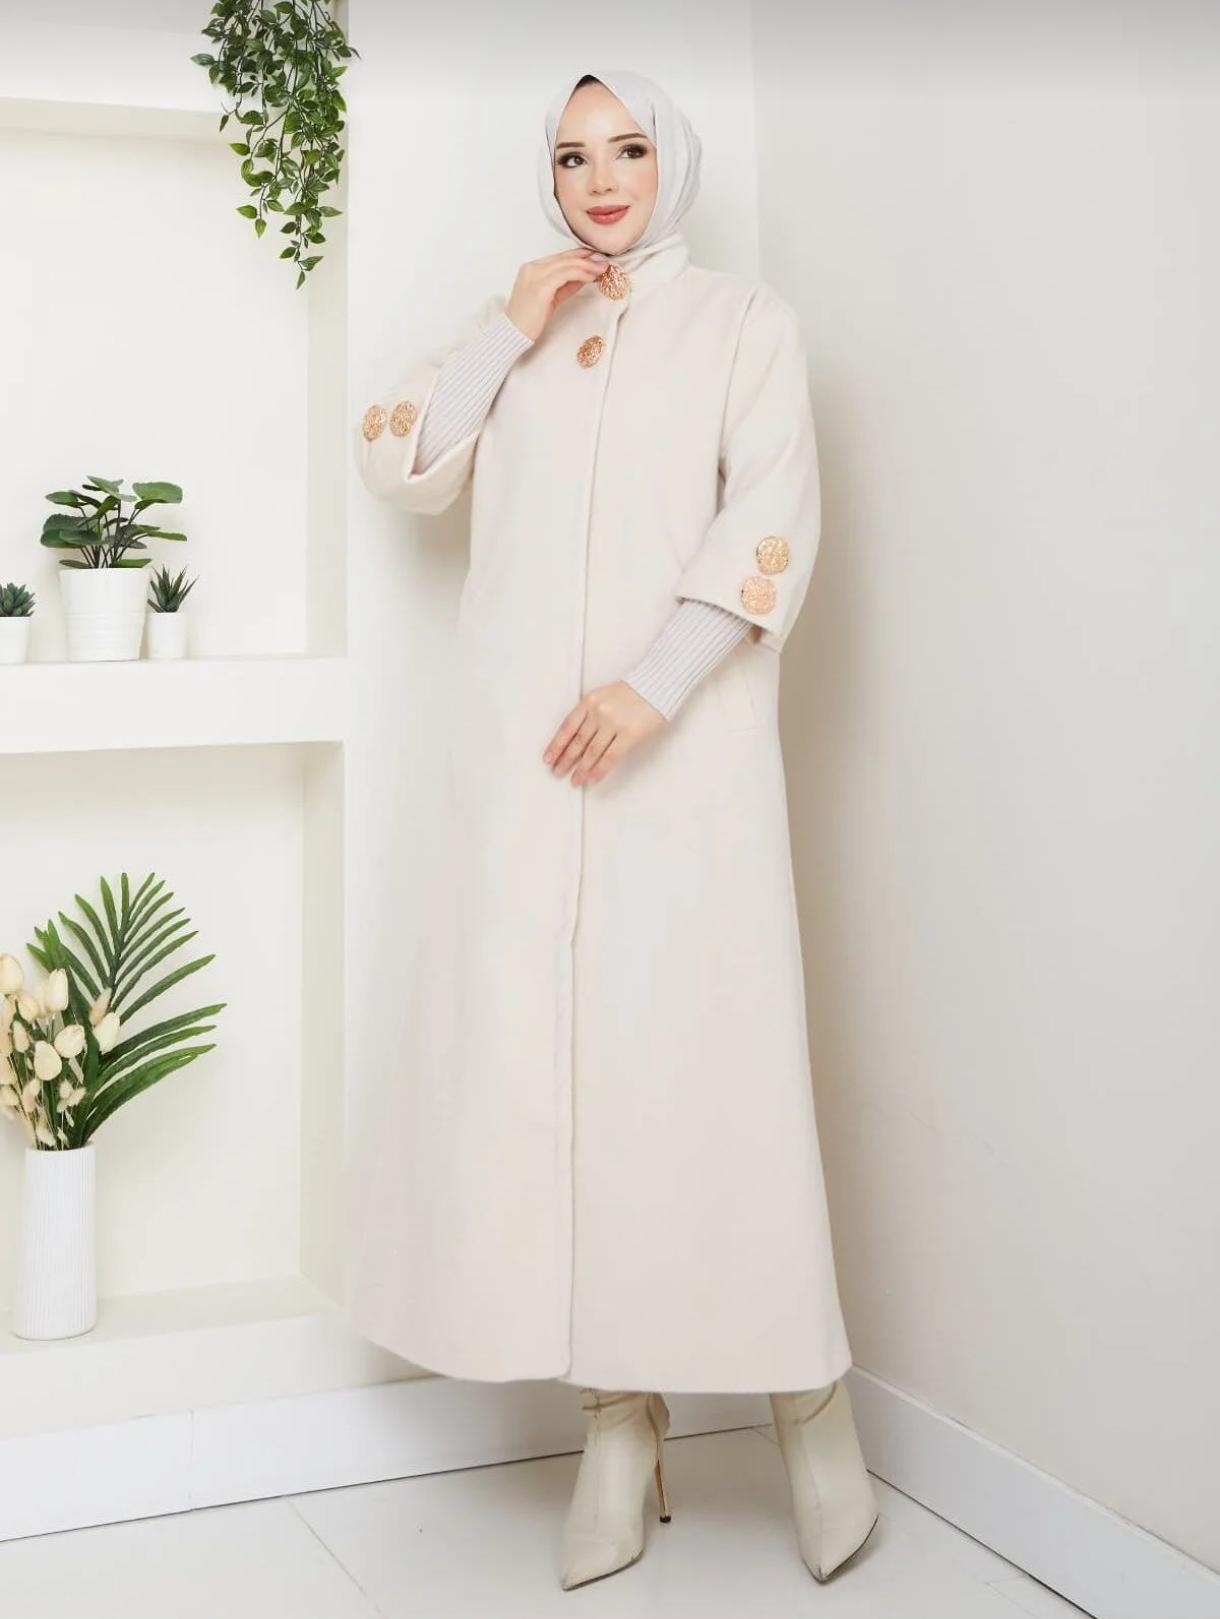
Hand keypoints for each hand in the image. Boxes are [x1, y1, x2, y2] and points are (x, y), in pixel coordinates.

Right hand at [506, 248, 607, 341]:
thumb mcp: (550, 298)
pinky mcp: (541, 287)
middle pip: (564, 258)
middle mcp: (532, 268)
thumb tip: (584, 277)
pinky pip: (566, 274)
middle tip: (603, 261)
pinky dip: (581, 274)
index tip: (594, 257)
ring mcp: (536, 276)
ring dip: (587, 266)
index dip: (578, 255)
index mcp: (531, 269)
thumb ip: (565, 286)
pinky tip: (591, 277)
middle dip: (586, 258)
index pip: (559, 257)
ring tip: (602, 269)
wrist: (512, 333)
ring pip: (567, 264)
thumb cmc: (529, 320)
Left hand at [542, 681, 667, 786]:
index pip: (567, 727)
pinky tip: (592, 778)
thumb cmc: (634, 691)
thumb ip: (591, 714)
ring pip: (591, 752)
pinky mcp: (629, 734)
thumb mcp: (605, 696)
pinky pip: (610, 757)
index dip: (556, 745)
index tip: (548, 758)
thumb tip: (580, 742)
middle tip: (557, 772)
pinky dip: (599, 770)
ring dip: (581, 769)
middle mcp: (598, 712)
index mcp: (589, 701)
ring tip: (574, 780)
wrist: (658, 684)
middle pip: (577, 741)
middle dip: (565, 759)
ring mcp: (613, 723)